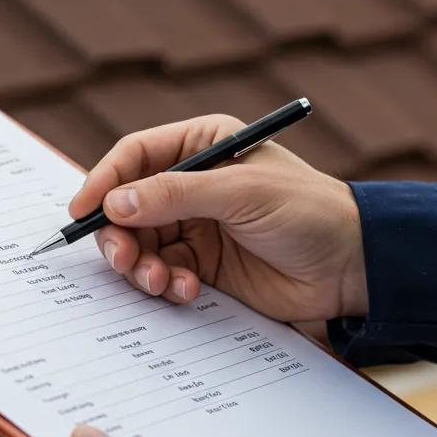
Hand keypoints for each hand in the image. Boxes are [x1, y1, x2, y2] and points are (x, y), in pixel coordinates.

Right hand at [69, 115, 366, 322]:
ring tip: (160, 281)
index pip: (135, 157)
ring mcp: (195, 225)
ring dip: (141, 265)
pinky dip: (164, 284)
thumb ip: (174, 195)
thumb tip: (113, 203)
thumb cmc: (308, 211)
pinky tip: (186, 291)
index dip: (103, 181)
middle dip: (120, 235)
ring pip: (140, 243)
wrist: (354, 267)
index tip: (82, 211)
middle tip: (123, 259)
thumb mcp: (241, 193)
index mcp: (202, 146)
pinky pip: (162, 272)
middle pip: (127, 205)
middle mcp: (192, 183)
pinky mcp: (201, 264)